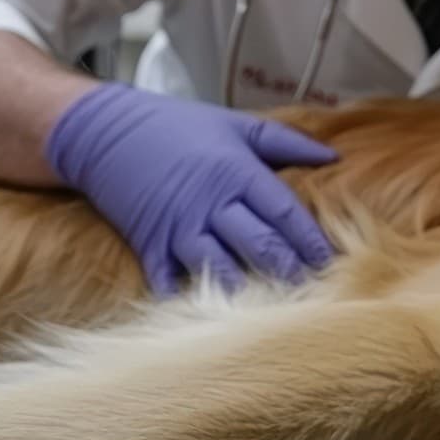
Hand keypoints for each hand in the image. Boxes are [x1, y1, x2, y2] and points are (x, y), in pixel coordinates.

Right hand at [44, 82, 337, 293]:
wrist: (106, 131)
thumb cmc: (178, 125)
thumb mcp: (236, 124)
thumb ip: (287, 141)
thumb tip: (333, 156)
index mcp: (237, 171)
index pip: (283, 211)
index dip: (309, 238)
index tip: (330, 260)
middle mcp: (211, 203)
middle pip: (258, 243)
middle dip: (287, 269)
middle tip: (312, 291)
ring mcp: (178, 227)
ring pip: (220, 266)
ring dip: (246, 289)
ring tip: (271, 310)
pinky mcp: (149, 244)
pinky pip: (169, 279)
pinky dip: (185, 298)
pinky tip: (207, 315)